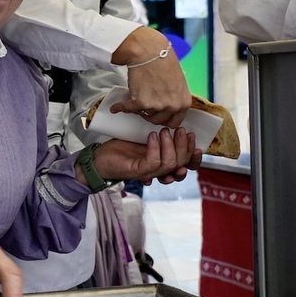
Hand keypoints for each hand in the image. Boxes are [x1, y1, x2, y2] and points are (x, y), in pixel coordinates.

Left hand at [83, 129, 200, 185]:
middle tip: (181, 130)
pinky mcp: (137, 172)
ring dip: (170, 146)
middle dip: (184, 146)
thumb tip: (175, 123)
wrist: (100, 158)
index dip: (194, 156)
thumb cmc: (123, 148)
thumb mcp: (146, 138)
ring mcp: (149, 172)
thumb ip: (161, 135)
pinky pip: (152, 162)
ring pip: (168, 164)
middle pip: (180, 164)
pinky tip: (152, 136)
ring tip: (163, 131)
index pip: (186, 165)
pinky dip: (155, 148)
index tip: (195, 140)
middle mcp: (159, 170)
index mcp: (164, 163)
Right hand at [110, 27, 190, 127]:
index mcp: (184, 102)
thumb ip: (175, 97)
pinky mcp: (140, 103)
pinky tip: (116, 107)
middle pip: (159, 121)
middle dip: (151, 115)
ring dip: (139, 109)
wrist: (148, 51)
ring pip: (145, 115)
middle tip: (145, 107)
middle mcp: (172, 106)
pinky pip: (128, 109)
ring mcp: (157, 106)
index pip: (175, 122)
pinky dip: (120, 107)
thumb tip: (167, 104)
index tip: (158, 116)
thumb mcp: (178, 82)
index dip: (165, 119)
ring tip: (135, 99)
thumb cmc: (163, 61)